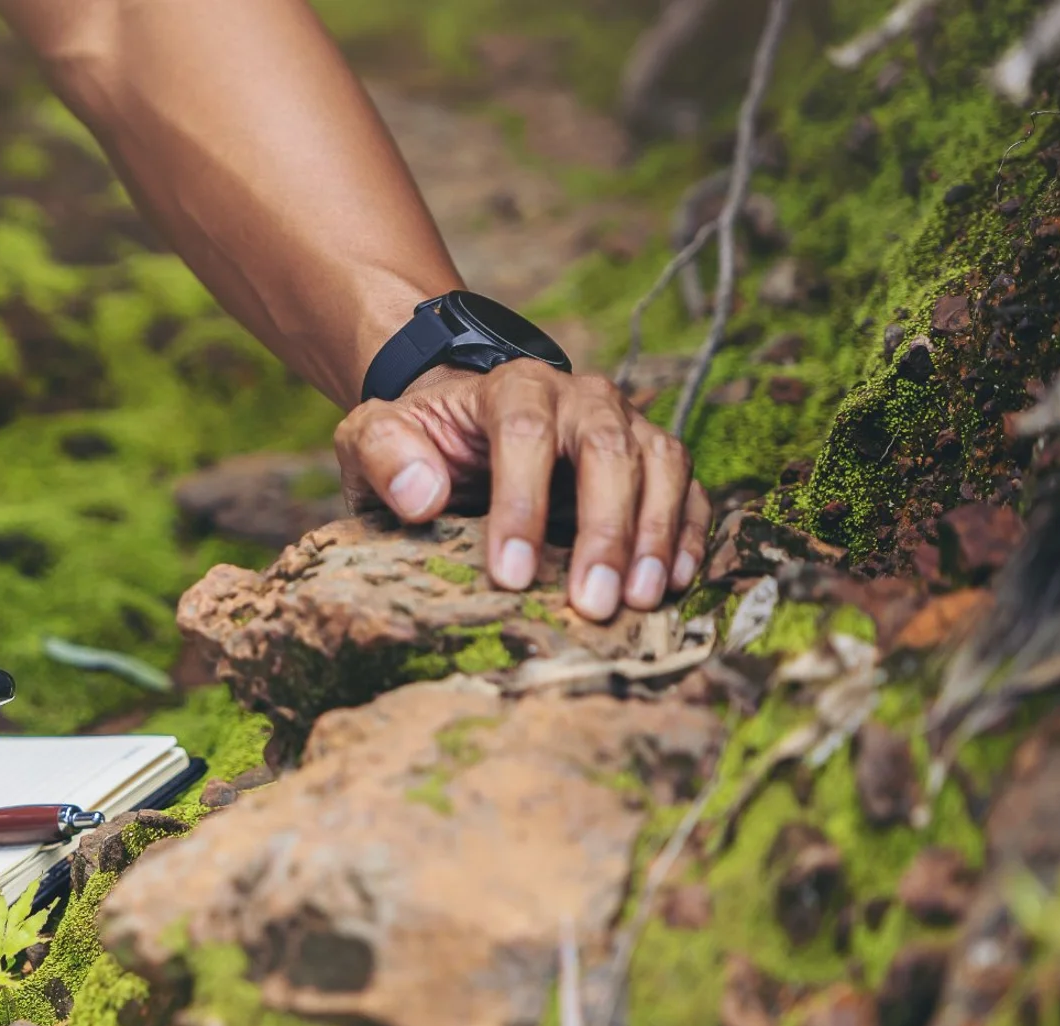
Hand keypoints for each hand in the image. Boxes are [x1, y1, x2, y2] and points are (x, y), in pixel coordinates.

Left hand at [333, 360, 711, 619]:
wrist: (457, 427)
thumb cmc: (417, 443)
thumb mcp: (372, 439)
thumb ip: (382, 453)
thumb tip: (421, 496)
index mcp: (508, 387)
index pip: (524, 434)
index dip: (522, 504)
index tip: (510, 575)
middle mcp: (578, 398)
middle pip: (606, 449)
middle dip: (604, 530)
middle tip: (593, 603)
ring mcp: (623, 425)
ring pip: (658, 464)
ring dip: (654, 535)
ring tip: (639, 601)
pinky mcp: (650, 460)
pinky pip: (687, 487)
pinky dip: (688, 532)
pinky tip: (673, 582)